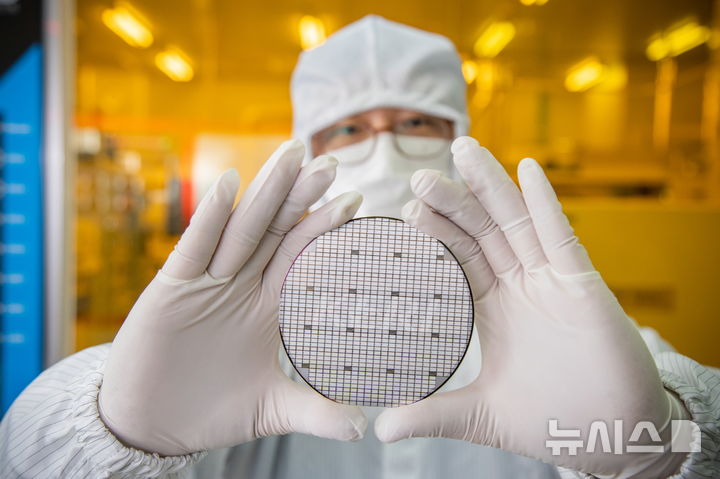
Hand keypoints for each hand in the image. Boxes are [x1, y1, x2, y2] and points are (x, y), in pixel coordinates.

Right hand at [99, 140, 366, 455]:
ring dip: (265, 192)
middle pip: (275, 230)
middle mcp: (239, 285)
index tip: (356, 199)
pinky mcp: (171, 290)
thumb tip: (361, 426)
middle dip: (301, 195)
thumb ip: (314, 411)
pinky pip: (193, 249)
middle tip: (330, 161)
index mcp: (266, 306)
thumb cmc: (210, 410)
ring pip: (240, 229)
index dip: (324, 226)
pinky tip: (229, 184)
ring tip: (291, 155)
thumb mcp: (271, 410)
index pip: (300, 256)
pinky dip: (209, 218)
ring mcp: (205, 283)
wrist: (152, 425)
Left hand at [375, 137, 688, 476]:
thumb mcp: (481, 413)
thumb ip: (432, 414)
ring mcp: (552, 281)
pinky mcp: (583, 285)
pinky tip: (528, 170)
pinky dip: (545, 203)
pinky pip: (561, 237)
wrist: (614, 437)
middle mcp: (521, 285)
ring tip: (464, 150)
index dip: (436, 232)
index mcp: (494, 306)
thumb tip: (380, 427)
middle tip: (420, 177)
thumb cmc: (553, 419)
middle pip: (482, 231)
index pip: (459, 257)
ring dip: (491, 186)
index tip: (405, 211)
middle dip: (454, 201)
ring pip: (516, 223)